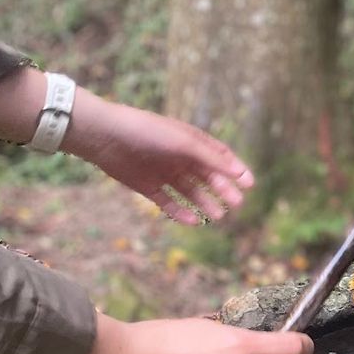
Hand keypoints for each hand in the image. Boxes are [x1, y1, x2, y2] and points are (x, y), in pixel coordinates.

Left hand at [67, 92, 252, 224]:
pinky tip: (193, 221)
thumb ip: (210, 158)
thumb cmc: (146, 132)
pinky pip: (168, 202)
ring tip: (217, 217)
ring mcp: (164, 172)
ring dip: (204, 203)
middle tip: (236, 205)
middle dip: (223, 190)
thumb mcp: (183, 142)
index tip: (249, 184)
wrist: (104, 137)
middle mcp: (179, 157)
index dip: (235, 169)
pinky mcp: (147, 187)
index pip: (219, 156)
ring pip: (190, 192)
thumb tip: (238, 172)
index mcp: (190, 141)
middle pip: (207, 176)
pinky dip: (180, 212)